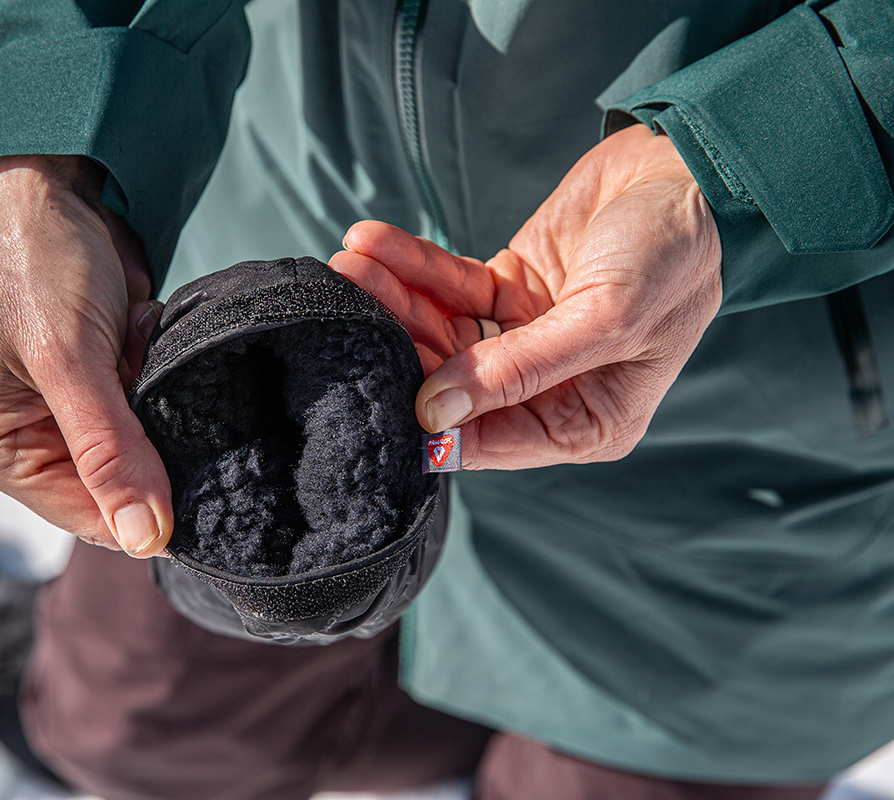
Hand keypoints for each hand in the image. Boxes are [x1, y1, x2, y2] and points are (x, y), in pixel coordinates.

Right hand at [0, 155, 171, 555]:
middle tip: (146, 374)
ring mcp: (62, 417)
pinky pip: (151, 408)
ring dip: (156, 400)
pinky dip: (157, 373)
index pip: (88, 517)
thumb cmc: (36, 261)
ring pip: (144, 448)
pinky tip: (138, 330)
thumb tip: (143, 539)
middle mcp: (24, 445)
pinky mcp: (97, 388)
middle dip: (151, 437)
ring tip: (132, 341)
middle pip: (119, 487)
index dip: (148, 508)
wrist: (51, 186)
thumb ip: (108, 451)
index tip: (200, 470)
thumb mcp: (69, 358)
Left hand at [329, 125, 721, 469]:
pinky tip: (373, 242)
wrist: (688, 170)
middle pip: (451, 383)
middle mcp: (549, 390)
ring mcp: (524, 339)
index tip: (374, 381)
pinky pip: (448, 287)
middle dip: (398, 340)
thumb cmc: (673, 255)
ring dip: (394, 297)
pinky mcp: (508, 290)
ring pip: (440, 332)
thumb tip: (436, 412)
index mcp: (586, 423)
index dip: (428, 417)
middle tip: (348, 298)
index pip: (487, 441)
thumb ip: (520, 370)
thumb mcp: (606, 318)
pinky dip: (412, 266)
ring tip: (350, 262)